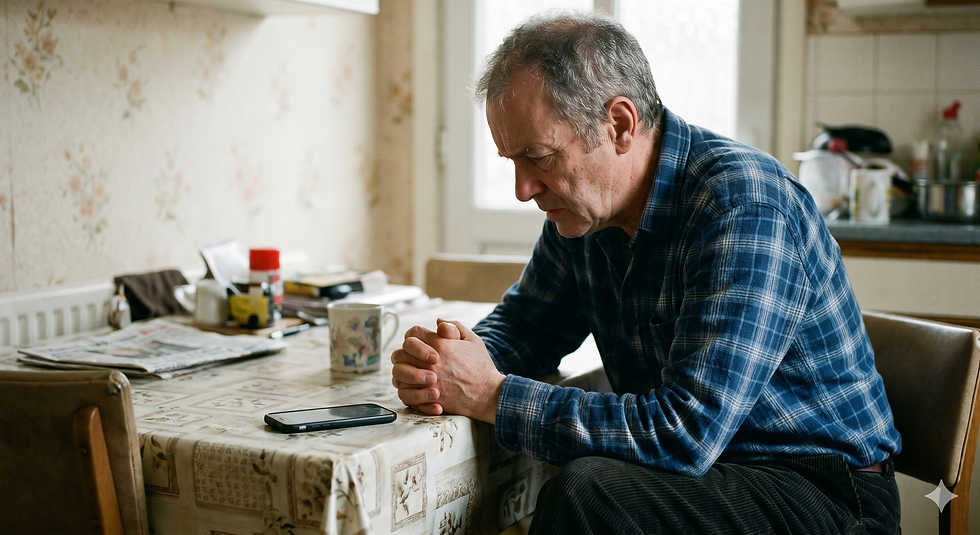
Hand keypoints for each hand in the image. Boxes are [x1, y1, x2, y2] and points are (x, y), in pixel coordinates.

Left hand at [390, 319, 504, 422]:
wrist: (488, 394)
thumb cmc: (481, 367)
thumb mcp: (473, 340)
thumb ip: (454, 326)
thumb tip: (438, 322)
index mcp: (440, 344)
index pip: (412, 333)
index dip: (414, 336)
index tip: (421, 342)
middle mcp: (431, 362)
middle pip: (400, 353)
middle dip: (405, 354)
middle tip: (415, 359)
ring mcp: (427, 381)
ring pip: (398, 374)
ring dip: (403, 372)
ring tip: (414, 374)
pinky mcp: (427, 398)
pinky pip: (404, 394)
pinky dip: (407, 391)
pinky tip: (417, 388)